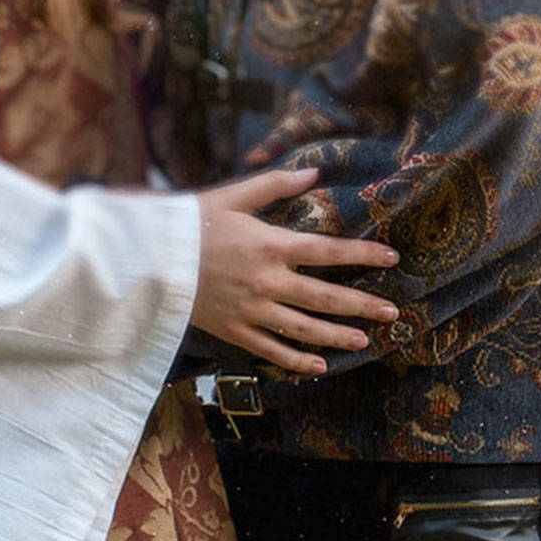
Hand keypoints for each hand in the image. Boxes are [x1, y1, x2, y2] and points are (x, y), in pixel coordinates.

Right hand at [191, 167, 400, 375]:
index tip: (392, 257)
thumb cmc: (191, 221)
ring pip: (305, 329)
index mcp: (271, 245)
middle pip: (326, 297)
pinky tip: (319, 367)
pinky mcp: (234, 330)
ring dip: (338, 337)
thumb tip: (314, 173)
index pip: (330, 252)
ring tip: (364, 341)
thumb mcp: (233, 195)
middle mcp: (268, 281)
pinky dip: (297, 361)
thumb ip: (275, 185)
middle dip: (363, 306)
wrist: (148, 258)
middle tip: (392, 312)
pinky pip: (272, 350)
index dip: (364, 255)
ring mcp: (252, 310)